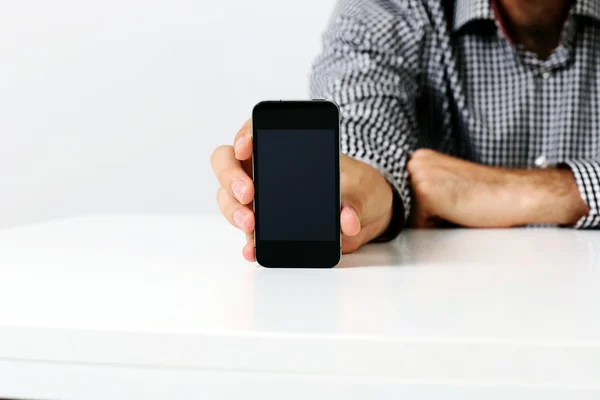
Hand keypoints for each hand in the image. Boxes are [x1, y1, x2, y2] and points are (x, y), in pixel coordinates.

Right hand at [210, 119, 394, 260]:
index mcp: (282, 146)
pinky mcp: (264, 225)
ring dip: (234, 211)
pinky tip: (253, 249)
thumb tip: (347, 220)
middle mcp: (263, 169)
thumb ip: (355, 202)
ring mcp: (259, 198)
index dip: (244, 136)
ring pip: (229, 198)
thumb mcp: (361, 188)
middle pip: (227, 164)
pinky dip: (248, 241)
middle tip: (248, 195)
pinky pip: (247, 232)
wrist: (363, 214)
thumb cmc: (356, 187)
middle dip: (232, 178)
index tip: (247, 147)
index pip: (252, 131)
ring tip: (251, 225)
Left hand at [407, 149, 589, 227]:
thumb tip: (397, 212)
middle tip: (455, 204)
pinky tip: (458, 213)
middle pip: (403, 206)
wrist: (514, 194)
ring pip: (409, 217)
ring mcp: (418, 176)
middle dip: (423, 214)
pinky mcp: (425, 194)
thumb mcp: (446, 184)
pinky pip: (419, 227)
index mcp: (419, 158)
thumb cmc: (484, 194)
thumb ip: (422, 190)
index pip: (402, 196)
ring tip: (456, 207)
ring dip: (430, 220)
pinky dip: (437, 228)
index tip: (444, 202)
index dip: (421, 207)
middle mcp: (415, 162)